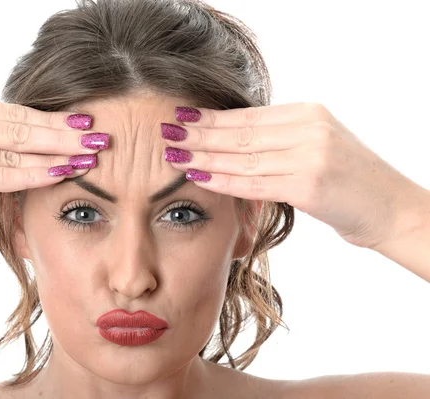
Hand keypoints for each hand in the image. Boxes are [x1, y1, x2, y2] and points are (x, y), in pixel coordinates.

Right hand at [0, 94, 107, 224]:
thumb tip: (23, 139)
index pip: (18, 112)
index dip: (55, 118)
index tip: (85, 121)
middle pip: (25, 127)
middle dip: (67, 134)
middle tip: (102, 137)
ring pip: (18, 150)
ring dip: (58, 154)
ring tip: (90, 156)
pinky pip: (2, 174)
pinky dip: (34, 174)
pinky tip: (60, 174)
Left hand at [162, 103, 425, 249]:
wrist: (392, 209)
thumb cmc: (351, 182)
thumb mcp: (318, 147)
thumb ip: (282, 140)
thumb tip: (234, 141)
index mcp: (308, 114)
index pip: (248, 116)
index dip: (212, 118)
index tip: (182, 118)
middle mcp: (308, 129)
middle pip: (241, 132)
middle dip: (199, 134)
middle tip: (166, 133)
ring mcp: (310, 155)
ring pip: (243, 156)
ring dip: (204, 156)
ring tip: (173, 155)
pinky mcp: (310, 185)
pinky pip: (255, 182)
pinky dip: (224, 180)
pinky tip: (199, 177)